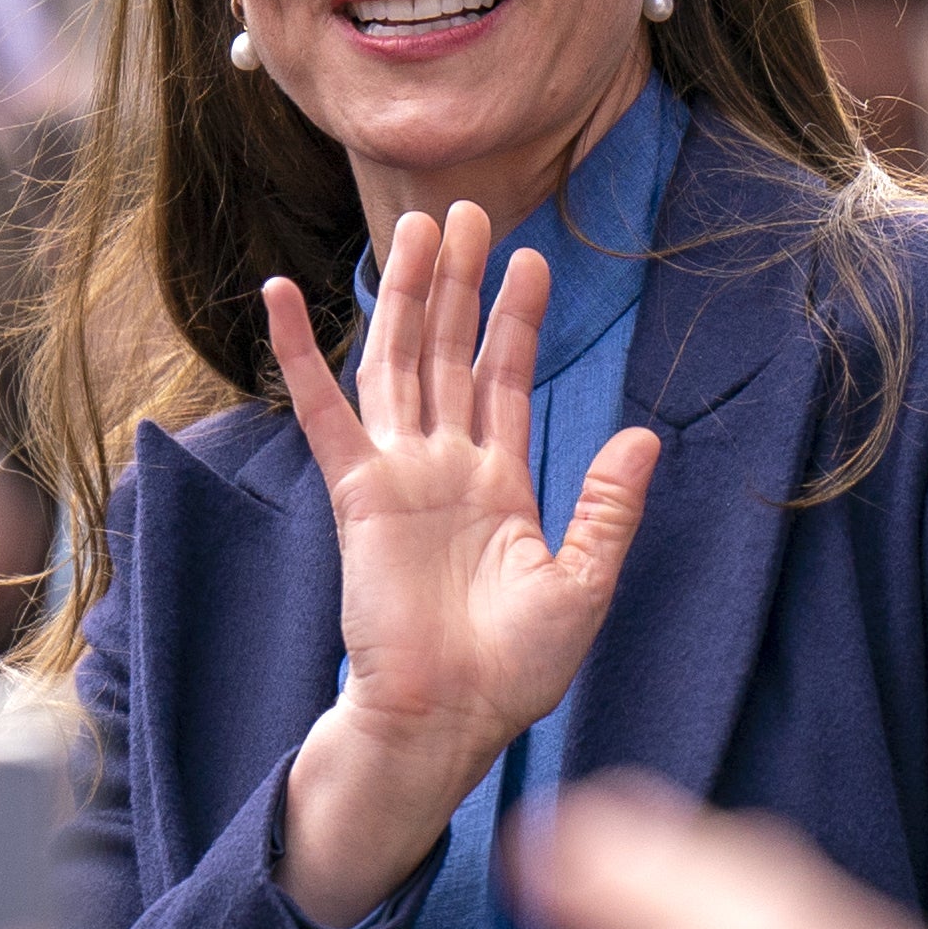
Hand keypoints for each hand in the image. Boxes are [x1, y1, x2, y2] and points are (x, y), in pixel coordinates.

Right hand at [269, 205, 662, 925]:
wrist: (450, 719)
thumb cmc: (516, 672)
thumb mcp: (584, 584)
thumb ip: (607, 506)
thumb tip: (645, 435)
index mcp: (501, 486)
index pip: (505, 381)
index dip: (515, 320)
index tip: (530, 260)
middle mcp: (446, 469)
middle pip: (448, 353)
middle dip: (458, 284)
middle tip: (467, 210)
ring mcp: (398, 476)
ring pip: (397, 363)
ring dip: (404, 296)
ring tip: (416, 227)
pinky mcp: (358, 494)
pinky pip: (324, 411)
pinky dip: (302, 352)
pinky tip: (282, 295)